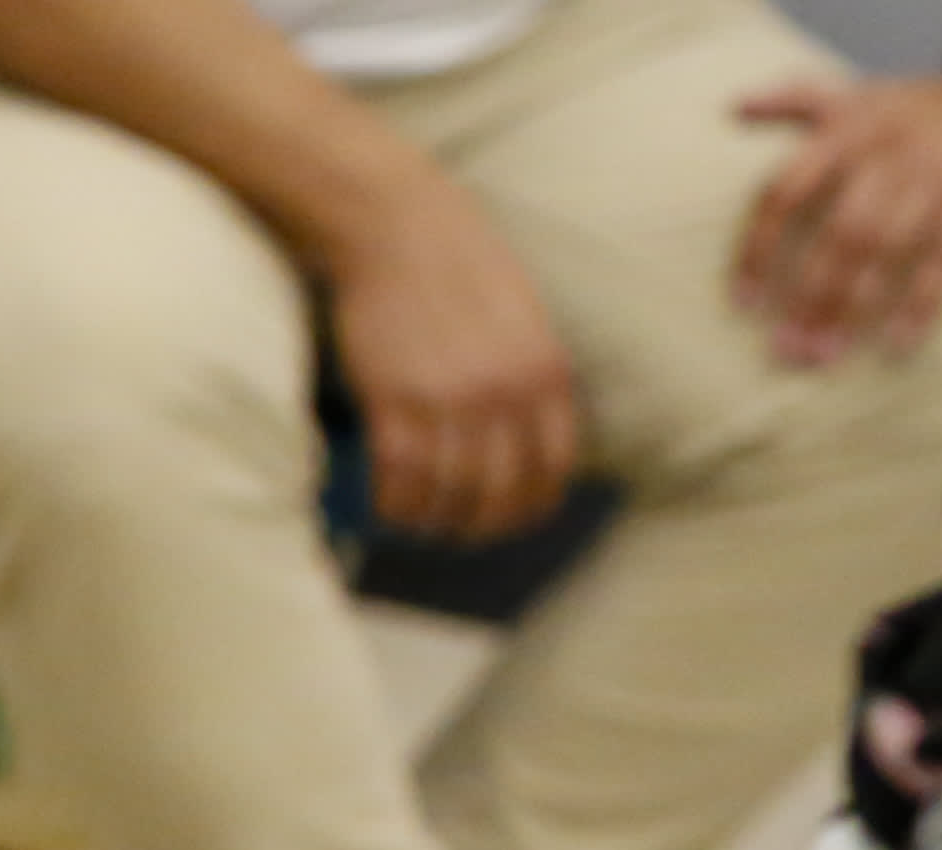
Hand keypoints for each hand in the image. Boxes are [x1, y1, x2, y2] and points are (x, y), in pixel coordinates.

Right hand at [321, 181, 583, 542]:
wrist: (398, 225)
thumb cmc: (459, 263)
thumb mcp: (523, 315)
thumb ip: (531, 374)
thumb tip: (527, 437)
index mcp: (544, 369)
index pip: (552, 467)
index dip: (532, 506)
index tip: (511, 519)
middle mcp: (502, 391)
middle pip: (500, 492)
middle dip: (480, 526)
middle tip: (459, 532)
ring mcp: (447, 398)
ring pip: (448, 493)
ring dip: (433, 521)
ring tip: (421, 523)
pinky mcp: (394, 399)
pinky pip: (400, 477)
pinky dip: (395, 503)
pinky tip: (388, 505)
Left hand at [733, 75, 941, 367]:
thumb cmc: (927, 111)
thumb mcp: (863, 95)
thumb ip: (798, 100)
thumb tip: (733, 105)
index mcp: (849, 131)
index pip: (786, 190)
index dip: (758, 249)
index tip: (743, 304)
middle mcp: (890, 153)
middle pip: (838, 233)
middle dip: (808, 296)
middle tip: (785, 350)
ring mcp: (940, 177)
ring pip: (886, 250)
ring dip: (852, 308)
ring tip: (825, 355)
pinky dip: (920, 306)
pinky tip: (897, 345)